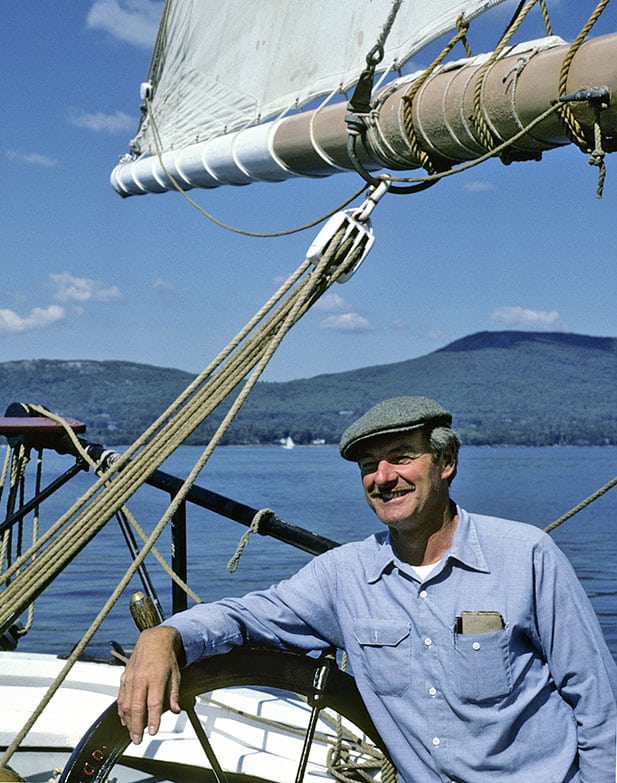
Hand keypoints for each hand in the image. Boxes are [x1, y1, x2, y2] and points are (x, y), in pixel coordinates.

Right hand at [117, 625, 183, 743]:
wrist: (154, 639)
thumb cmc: (166, 657)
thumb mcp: (176, 674)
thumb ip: (174, 694)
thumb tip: (176, 710)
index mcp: (156, 677)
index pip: (154, 703)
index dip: (153, 719)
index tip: (153, 732)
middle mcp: (141, 678)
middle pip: (136, 707)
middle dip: (136, 726)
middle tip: (138, 739)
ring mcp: (130, 677)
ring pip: (125, 704)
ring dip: (128, 721)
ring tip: (132, 733)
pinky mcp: (124, 677)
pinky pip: (120, 697)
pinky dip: (121, 710)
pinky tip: (124, 719)